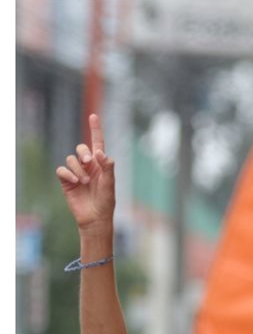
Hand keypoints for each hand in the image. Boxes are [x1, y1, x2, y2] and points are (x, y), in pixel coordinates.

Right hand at [55, 114, 115, 233]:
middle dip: (84, 153)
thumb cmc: (105, 202)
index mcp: (101, 164)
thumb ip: (107, 168)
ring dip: (78, 169)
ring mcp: (76, 172)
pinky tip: (75, 182)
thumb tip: (101, 153)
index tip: (93, 116)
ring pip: (71, 159)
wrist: (95, 218)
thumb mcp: (110, 185)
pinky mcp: (66, 180)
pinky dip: (67, 174)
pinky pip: (62, 170)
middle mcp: (88, 166)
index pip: (97, 143)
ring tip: (85, 181)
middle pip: (81, 148)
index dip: (95, 130)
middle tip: (89, 162)